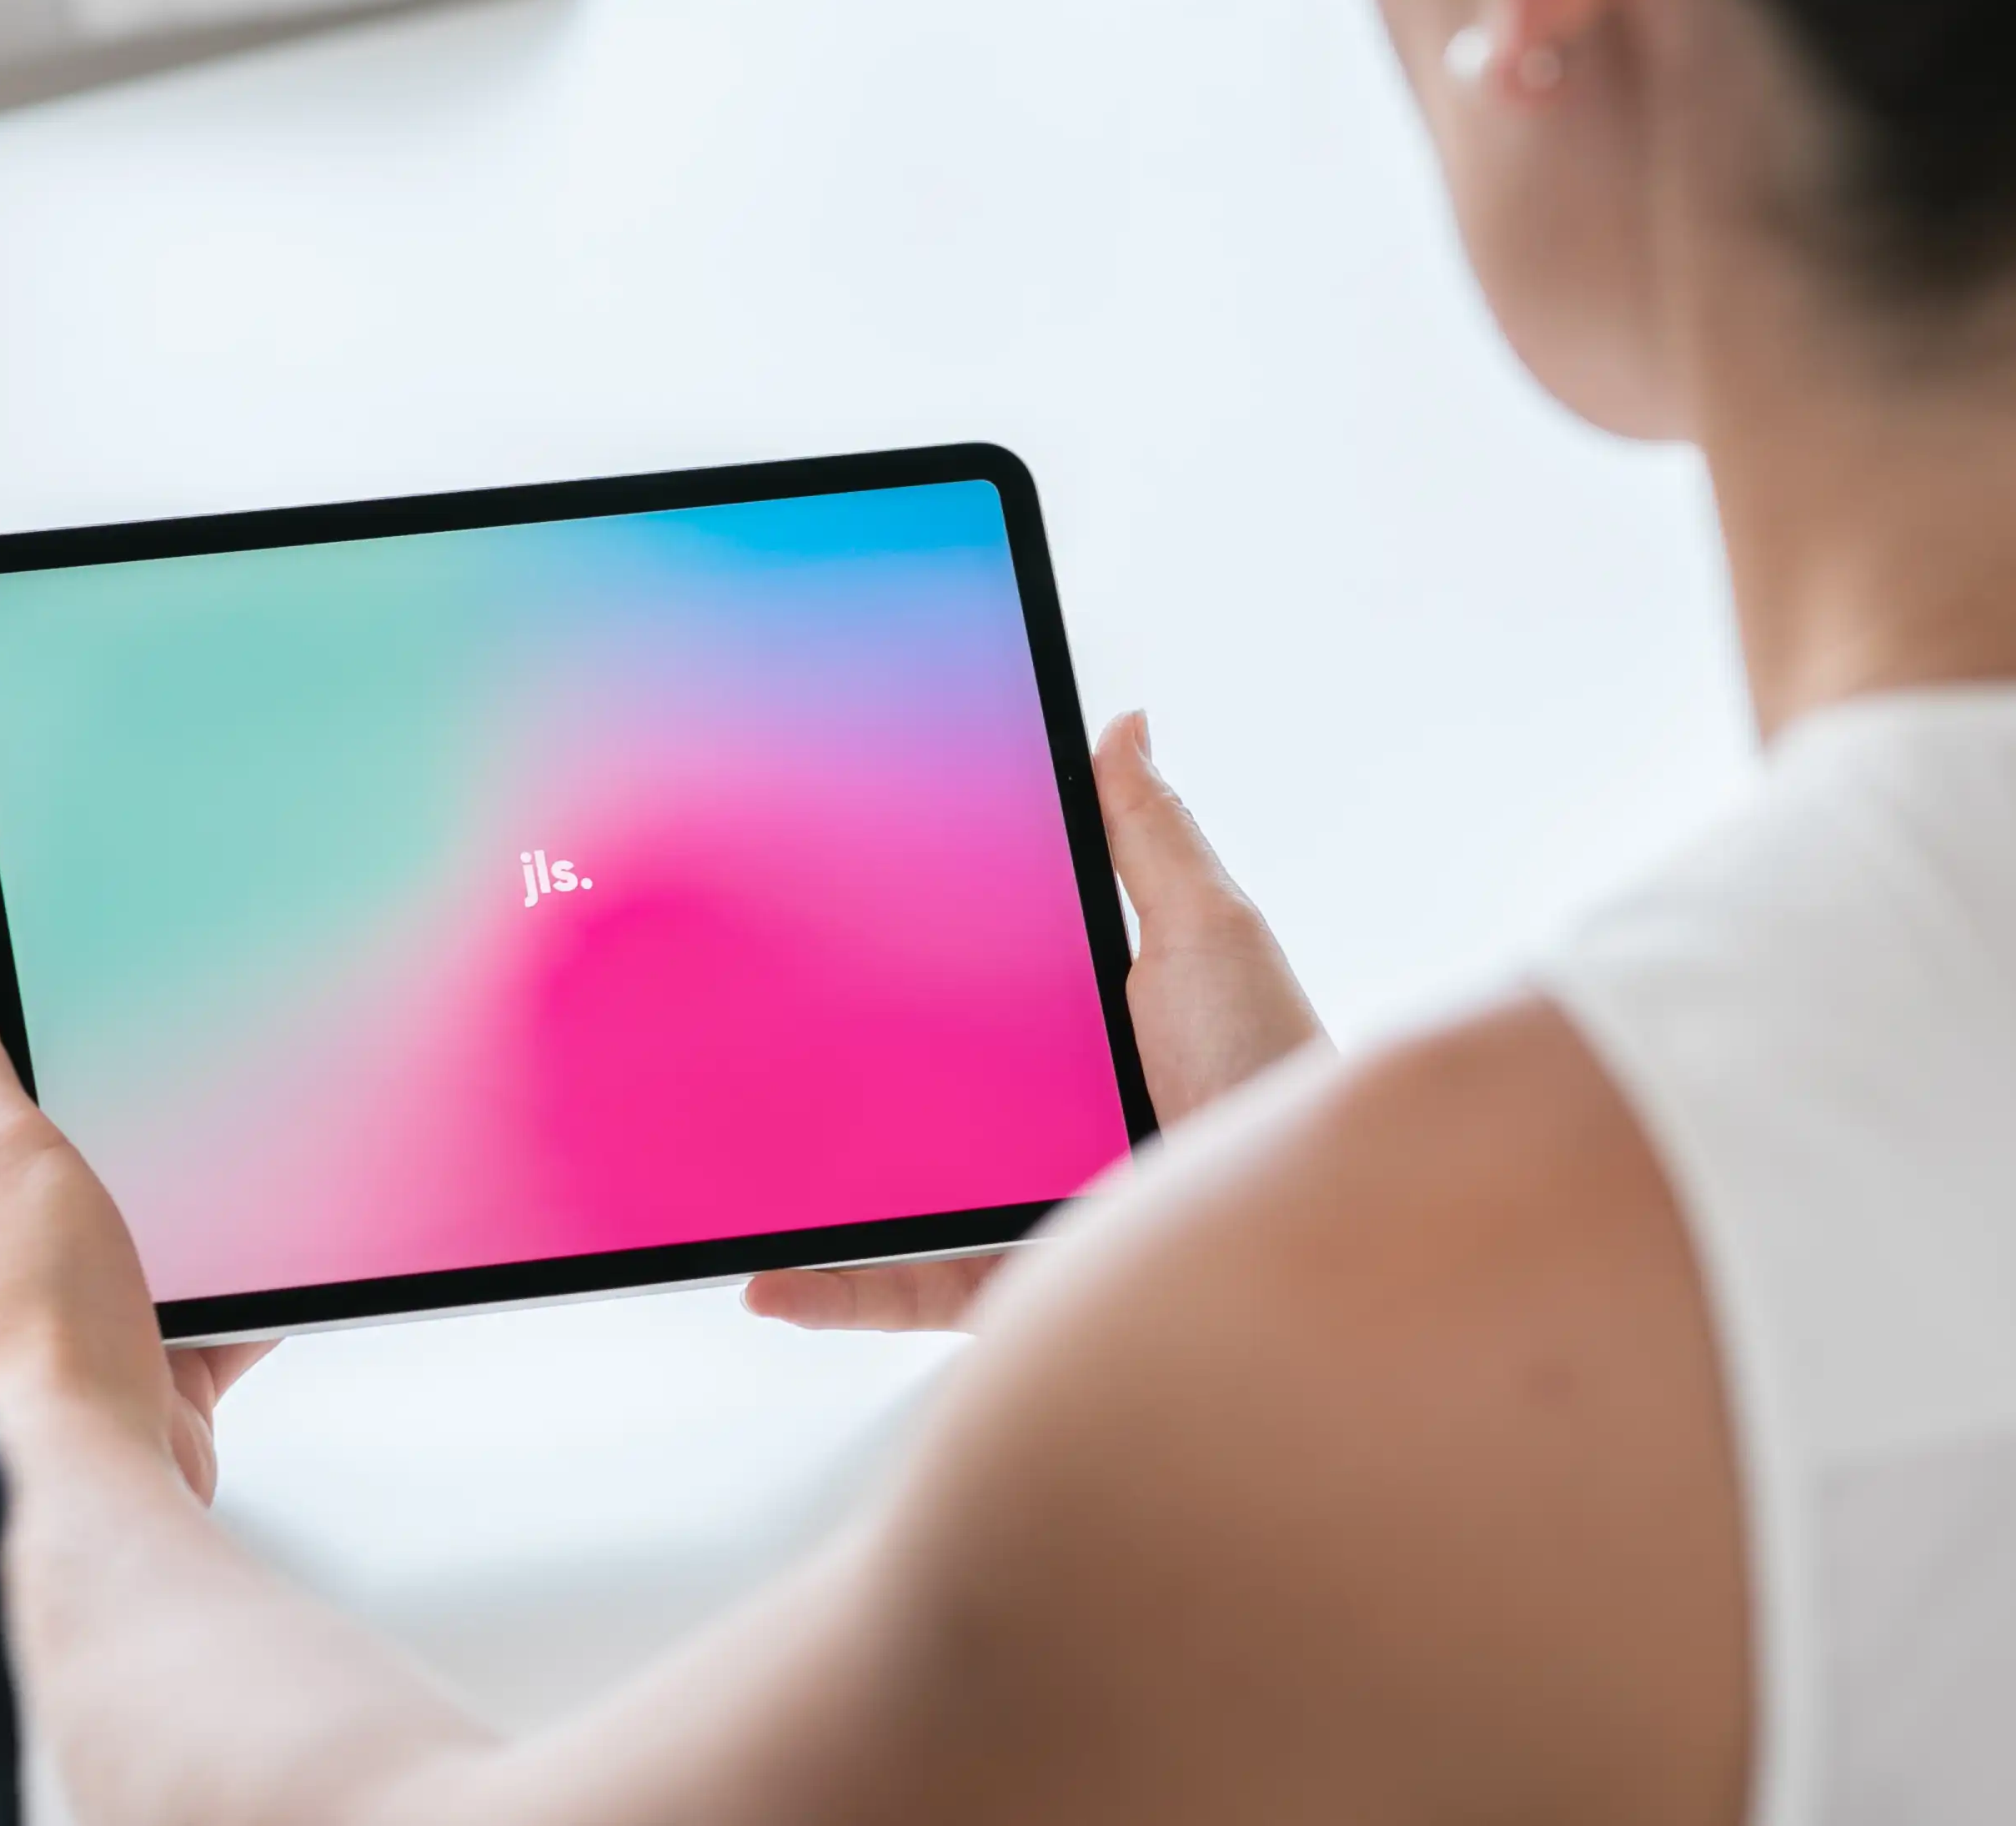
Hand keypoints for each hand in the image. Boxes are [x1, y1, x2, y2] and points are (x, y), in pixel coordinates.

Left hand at [0, 971, 273, 1501]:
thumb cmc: (25, 1332)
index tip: (84, 1080)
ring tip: (236, 1203)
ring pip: (137, 1274)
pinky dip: (242, 1311)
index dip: (29, 1114)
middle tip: (175, 1139)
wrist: (86, 1478)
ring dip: (182, 1251)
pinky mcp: (138, 1399)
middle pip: (65, 1212)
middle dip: (119, 1184)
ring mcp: (63, 1356)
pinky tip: (276, 1281)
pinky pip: (203, 1337)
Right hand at [746, 711, 1322, 1334]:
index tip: (811, 909)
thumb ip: (1149, 835)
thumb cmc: (1271, 1068)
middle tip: (730, 1037)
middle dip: (821, 1073)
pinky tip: (765, 1281)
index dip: (892, 949)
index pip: (961, 983)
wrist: (1294, 1216)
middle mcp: (1033, 1118)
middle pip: (905, 1090)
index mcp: (1070, 1030)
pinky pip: (906, 1286)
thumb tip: (1126, 726)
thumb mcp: (1205, 928)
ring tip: (721, 1177)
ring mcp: (1016, 1199)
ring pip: (886, 1199)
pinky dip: (832, 1290)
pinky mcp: (1015, 1275)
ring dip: (801, 1198)